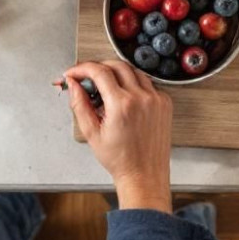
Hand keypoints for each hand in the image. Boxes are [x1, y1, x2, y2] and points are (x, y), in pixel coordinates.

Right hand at [63, 60, 172, 212]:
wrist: (144, 174)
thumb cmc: (120, 159)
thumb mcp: (91, 133)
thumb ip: (79, 104)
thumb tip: (73, 84)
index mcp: (121, 105)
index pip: (99, 71)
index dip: (82, 68)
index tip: (74, 73)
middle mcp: (141, 98)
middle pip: (116, 65)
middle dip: (98, 66)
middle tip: (87, 77)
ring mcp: (156, 99)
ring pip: (133, 70)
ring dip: (116, 73)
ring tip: (106, 89)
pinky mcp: (165, 103)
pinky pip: (147, 83)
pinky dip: (133, 84)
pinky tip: (124, 98)